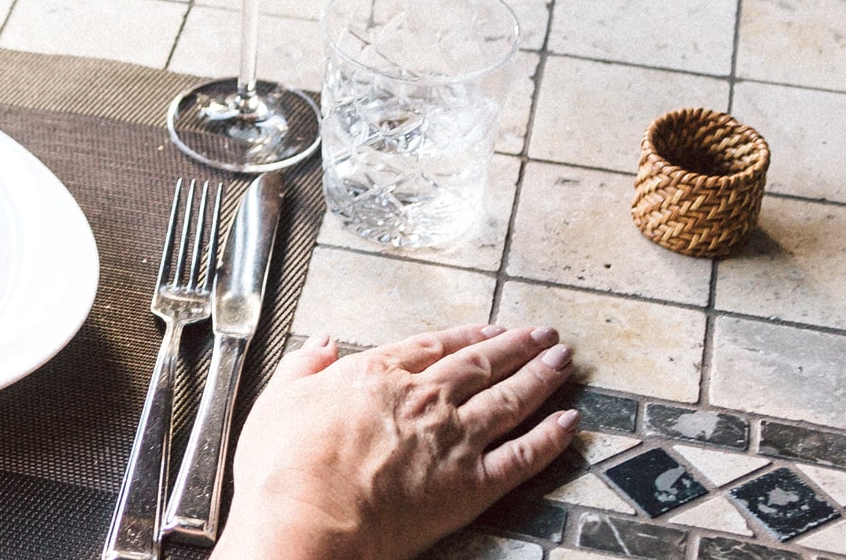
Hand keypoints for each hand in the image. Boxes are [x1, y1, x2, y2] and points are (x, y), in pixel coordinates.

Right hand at [215, 324, 579, 559]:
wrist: (307, 518)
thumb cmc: (284, 468)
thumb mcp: (277, 400)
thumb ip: (303, 367)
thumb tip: (321, 343)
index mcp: (376, 375)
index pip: (431, 346)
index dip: (464, 335)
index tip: (487, 328)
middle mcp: (422, 399)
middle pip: (479, 364)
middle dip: (514, 346)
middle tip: (541, 335)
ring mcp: (452, 439)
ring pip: (509, 398)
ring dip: (540, 377)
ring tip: (563, 361)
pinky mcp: (471, 484)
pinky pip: (523, 455)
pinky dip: (550, 438)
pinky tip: (568, 422)